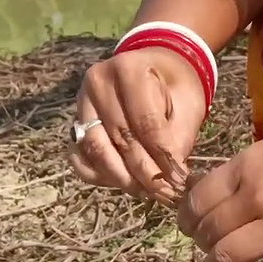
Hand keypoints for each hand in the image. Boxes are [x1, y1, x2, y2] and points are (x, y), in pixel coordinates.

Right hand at [69, 47, 207, 202]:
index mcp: (129, 69)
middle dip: (145, 174)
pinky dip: (100, 175)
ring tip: (147, 192)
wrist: (151, 67)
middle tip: (165, 194)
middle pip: (120, 140)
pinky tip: (124, 183)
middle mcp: (98, 82)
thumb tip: (172, 178)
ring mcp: (81, 102)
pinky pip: (80, 157)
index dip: (162, 157)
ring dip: (122, 178)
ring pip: (97, 151)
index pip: (145, 123)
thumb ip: (179, 138)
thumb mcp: (187, 103)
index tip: (178, 181)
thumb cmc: (174, 85)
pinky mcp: (75, 121)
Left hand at [177, 122, 262, 261]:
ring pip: (229, 256)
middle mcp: (257, 199)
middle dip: (201, 239)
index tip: (189, 221)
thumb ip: (247, 163)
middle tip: (204, 244)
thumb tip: (219, 184)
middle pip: (210, 228)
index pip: (200, 197)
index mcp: (248, 167)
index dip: (188, 213)